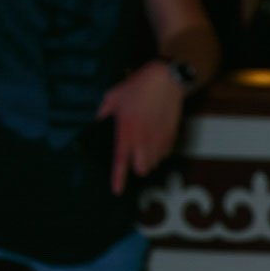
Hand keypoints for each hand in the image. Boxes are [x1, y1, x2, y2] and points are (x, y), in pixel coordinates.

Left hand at [95, 61, 183, 194]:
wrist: (166, 80)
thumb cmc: (138, 87)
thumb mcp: (112, 97)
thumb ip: (103, 113)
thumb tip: (97, 123)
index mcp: (126, 131)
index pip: (120, 161)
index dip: (118, 178)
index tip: (117, 190)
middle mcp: (144, 139)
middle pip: (142, 169)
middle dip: (137, 167)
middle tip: (133, 156)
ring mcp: (160, 139)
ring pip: (155, 162)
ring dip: (148, 160)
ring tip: (144, 147)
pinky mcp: (171, 135)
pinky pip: (165, 153)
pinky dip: (160, 151)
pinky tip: (155, 138)